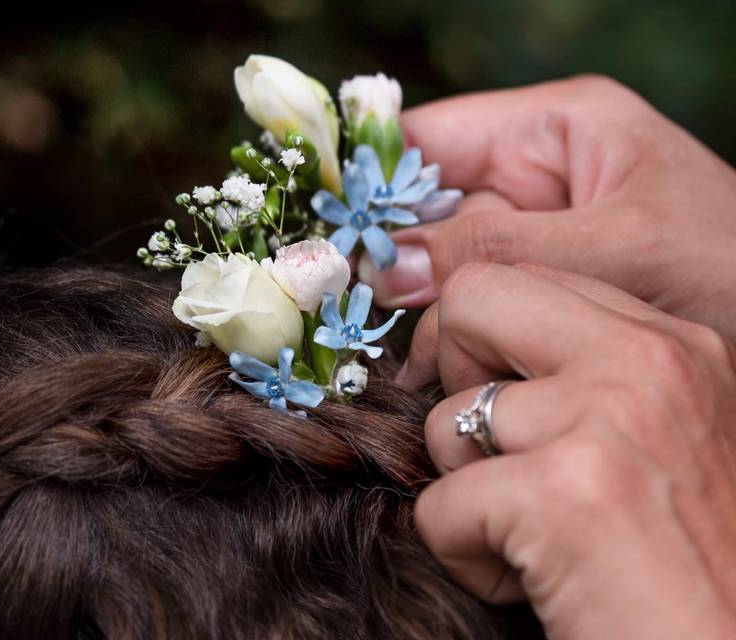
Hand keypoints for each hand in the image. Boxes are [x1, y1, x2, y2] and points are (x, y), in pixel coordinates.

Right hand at [358, 75, 735, 341]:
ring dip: (417, 314)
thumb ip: (498, 251)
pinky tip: (431, 374)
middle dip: (391, 264)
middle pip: (425, 207)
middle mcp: (536, 177)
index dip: (367, 179)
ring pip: (440, 265)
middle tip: (354, 316)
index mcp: (558, 130)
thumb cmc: (734, 276)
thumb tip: (387, 264)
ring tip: (408, 366)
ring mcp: (535, 236)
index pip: (429, 136)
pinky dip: (445, 341)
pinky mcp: (540, 291)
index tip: (319, 232)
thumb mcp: (617, 252)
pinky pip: (470, 305)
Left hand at [404, 262, 735, 638]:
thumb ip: (584, 374)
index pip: (523, 281)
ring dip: (467, 490)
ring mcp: (611, 421)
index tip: (479, 391)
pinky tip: (532, 580)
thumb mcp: (661, 437)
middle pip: (472, 296)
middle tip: (491, 449)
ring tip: (534, 536)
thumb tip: (456, 340)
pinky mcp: (566, 496)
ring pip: (444, 420)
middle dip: (451, 375)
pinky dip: (466, 556)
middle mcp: (651, 363)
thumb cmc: (687, 564)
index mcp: (675, 344)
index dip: (479, 338)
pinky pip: (439, 508)